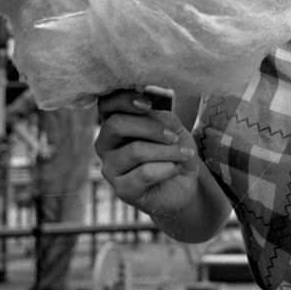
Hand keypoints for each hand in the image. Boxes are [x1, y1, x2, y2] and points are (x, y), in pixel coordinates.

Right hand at [95, 88, 199, 219]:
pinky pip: (144, 173)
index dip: (124, 99)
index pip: (106, 104)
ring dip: (166, 151)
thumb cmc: (174, 149)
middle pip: (116, 125)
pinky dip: (167, 168)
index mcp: (115, 122)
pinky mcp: (122, 190)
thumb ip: (160, 116)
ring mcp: (110, 168)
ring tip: (183, 154)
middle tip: (174, 136)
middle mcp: (106, 144)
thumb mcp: (172, 126)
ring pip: (135, 150)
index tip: (149, 103)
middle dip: (151, 127)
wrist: (184, 183)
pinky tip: (176, 168)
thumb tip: (151, 111)